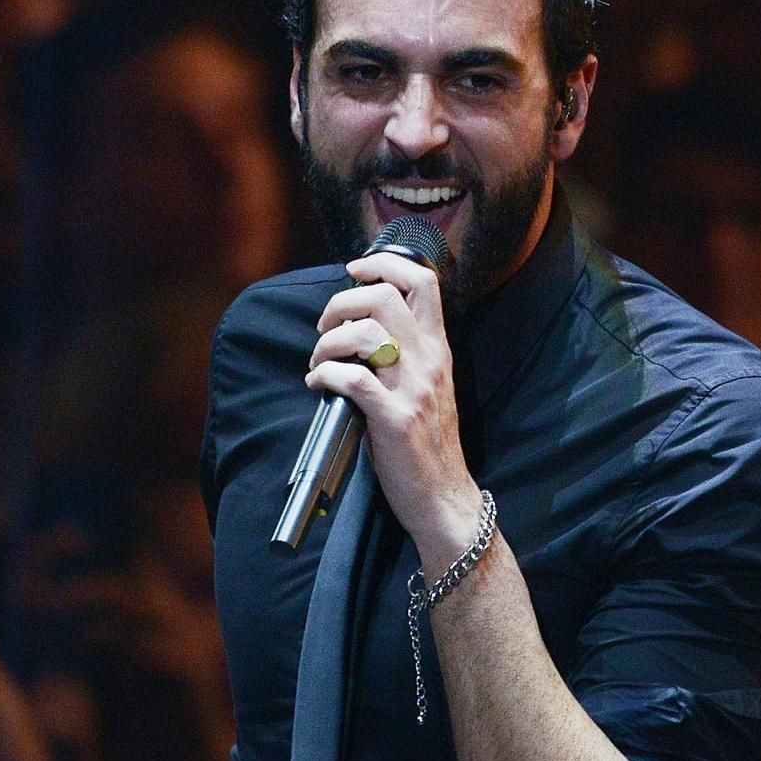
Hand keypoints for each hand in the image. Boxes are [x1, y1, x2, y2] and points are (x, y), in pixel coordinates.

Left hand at [305, 252, 479, 559]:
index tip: (354, 269)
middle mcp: (430, 362)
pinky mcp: (394, 419)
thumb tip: (354, 325)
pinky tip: (317, 384)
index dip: (384, 264)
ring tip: (318, 361)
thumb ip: (401, 353)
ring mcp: (414, 389)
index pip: (424, 281)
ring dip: (328, 341)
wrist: (442, 496)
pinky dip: (325, 374)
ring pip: (366, 333)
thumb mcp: (424, 386)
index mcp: (438, 349)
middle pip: (384, 297)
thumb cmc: (424, 442)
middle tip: (324, 327)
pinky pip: (353, 378)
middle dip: (341, 303)